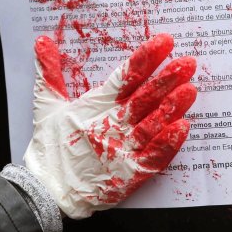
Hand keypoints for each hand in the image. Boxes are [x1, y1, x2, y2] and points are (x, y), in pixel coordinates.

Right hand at [24, 33, 196, 218]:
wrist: (46, 192)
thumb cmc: (49, 147)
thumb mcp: (46, 105)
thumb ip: (49, 71)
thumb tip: (42, 40)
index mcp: (92, 107)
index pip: (123, 78)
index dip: (144, 59)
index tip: (164, 42)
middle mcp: (109, 127)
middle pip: (142, 100)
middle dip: (165, 80)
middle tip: (187, 63)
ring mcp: (121, 151)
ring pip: (151, 126)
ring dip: (171, 108)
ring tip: (190, 90)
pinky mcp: (129, 174)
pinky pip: (153, 158)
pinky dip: (168, 144)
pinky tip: (183, 128)